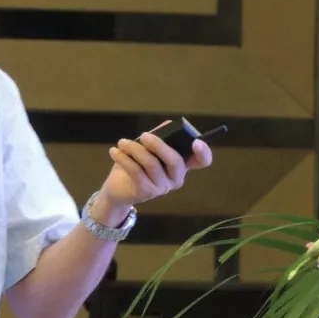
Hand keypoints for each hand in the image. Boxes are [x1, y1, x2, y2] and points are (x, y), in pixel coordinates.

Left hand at [99, 125, 213, 211]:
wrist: (118, 188)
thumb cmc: (136, 163)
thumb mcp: (147, 147)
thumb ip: (159, 136)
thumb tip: (169, 125)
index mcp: (181, 164)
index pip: (202, 161)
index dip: (203, 152)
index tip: (196, 142)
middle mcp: (176, 178)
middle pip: (175, 161)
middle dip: (159, 145)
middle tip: (144, 135)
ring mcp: (163, 187)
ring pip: (152, 164)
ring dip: (135, 149)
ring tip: (122, 142)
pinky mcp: (147, 192)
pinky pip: (136, 172)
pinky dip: (124, 159)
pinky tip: (114, 152)